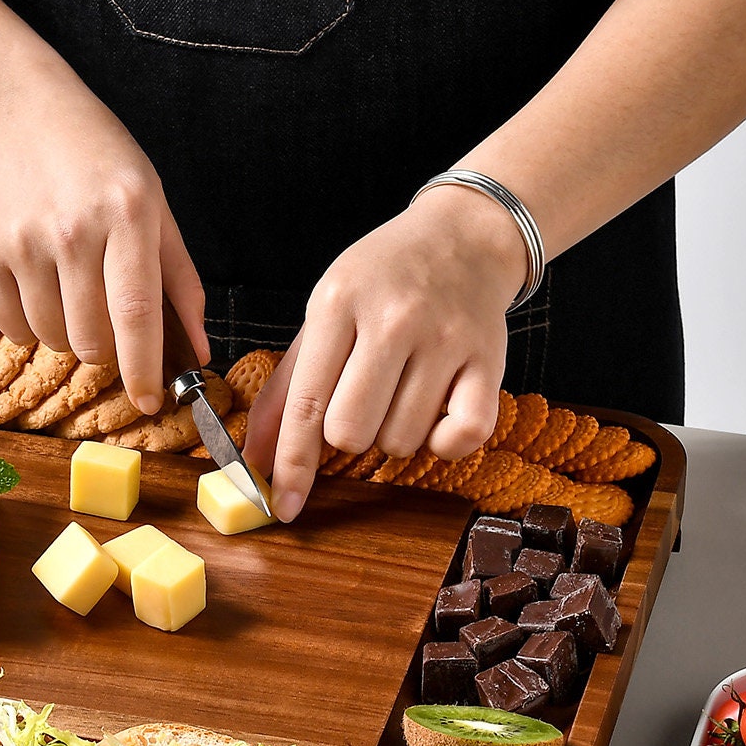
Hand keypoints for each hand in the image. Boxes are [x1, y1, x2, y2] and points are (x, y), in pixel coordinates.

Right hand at [0, 86, 207, 413]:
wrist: (18, 111)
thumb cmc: (98, 160)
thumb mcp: (155, 206)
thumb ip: (179, 282)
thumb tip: (198, 352)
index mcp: (127, 214)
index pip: (137, 314)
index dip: (144, 369)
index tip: (151, 403)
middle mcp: (73, 229)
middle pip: (92, 341)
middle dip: (107, 350)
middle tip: (108, 319)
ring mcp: (24, 242)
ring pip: (53, 340)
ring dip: (69, 334)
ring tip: (72, 288)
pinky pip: (14, 328)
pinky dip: (32, 325)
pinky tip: (40, 284)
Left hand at [244, 185, 528, 521]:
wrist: (462, 238)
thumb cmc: (381, 283)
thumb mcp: (324, 315)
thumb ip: (287, 389)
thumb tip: (255, 459)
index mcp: (338, 303)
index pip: (306, 405)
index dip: (291, 465)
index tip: (281, 507)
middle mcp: (393, 319)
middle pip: (351, 433)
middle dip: (348, 435)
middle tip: (364, 397)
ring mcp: (445, 338)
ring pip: (401, 441)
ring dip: (394, 432)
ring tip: (403, 387)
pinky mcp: (490, 359)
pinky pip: (460, 439)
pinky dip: (444, 442)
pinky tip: (438, 411)